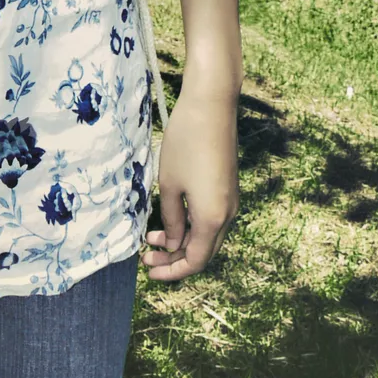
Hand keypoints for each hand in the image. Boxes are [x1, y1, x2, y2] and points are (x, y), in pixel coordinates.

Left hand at [142, 80, 238, 282]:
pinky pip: (211, 219)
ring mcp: (230, 201)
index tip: (148, 269)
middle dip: (175, 259)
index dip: (171, 271)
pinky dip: (192, 226)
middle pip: (203, 252)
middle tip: (147, 256)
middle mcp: (227, 214)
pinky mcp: (228, 188)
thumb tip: (174, 244)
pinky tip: (171, 218)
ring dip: (182, 242)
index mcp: (212, 219)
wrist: (212, 106)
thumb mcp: (170, 184)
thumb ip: (171, 219)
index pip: (194, 261)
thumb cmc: (186, 143)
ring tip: (152, 237)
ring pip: (207, 236)